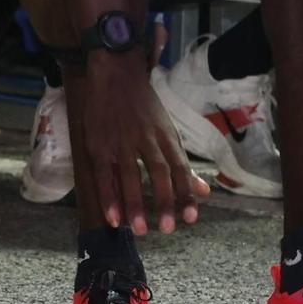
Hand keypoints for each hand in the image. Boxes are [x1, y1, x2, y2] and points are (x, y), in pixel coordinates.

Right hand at [69, 52, 208, 234]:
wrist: (115, 73)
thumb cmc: (143, 105)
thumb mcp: (167, 130)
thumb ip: (182, 163)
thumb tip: (204, 191)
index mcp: (165, 136)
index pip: (180, 168)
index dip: (186, 193)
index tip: (192, 218)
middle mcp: (146, 138)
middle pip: (158, 173)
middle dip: (164, 202)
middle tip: (169, 229)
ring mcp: (120, 141)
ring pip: (130, 176)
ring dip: (135, 205)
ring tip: (140, 230)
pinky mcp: (98, 143)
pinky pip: (104, 174)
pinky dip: (109, 196)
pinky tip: (113, 216)